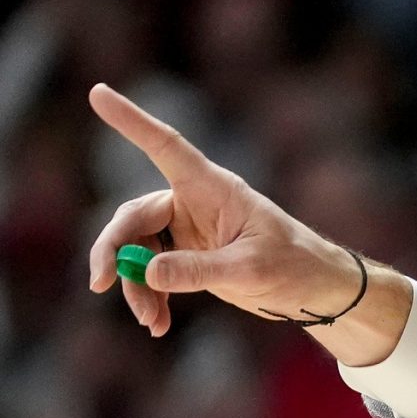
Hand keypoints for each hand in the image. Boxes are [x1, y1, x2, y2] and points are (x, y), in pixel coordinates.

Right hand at [84, 84, 407, 364]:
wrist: (317, 290)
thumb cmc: (296, 266)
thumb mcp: (252, 270)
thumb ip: (201, 271)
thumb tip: (147, 272)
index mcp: (213, 188)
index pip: (166, 147)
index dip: (132, 121)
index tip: (98, 92)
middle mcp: (194, 203)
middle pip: (134, 217)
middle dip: (114, 251)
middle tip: (101, 284)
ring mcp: (188, 231)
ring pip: (139, 251)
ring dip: (136, 286)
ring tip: (149, 322)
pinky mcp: (189, 258)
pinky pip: (154, 272)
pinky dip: (151, 296)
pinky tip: (158, 324)